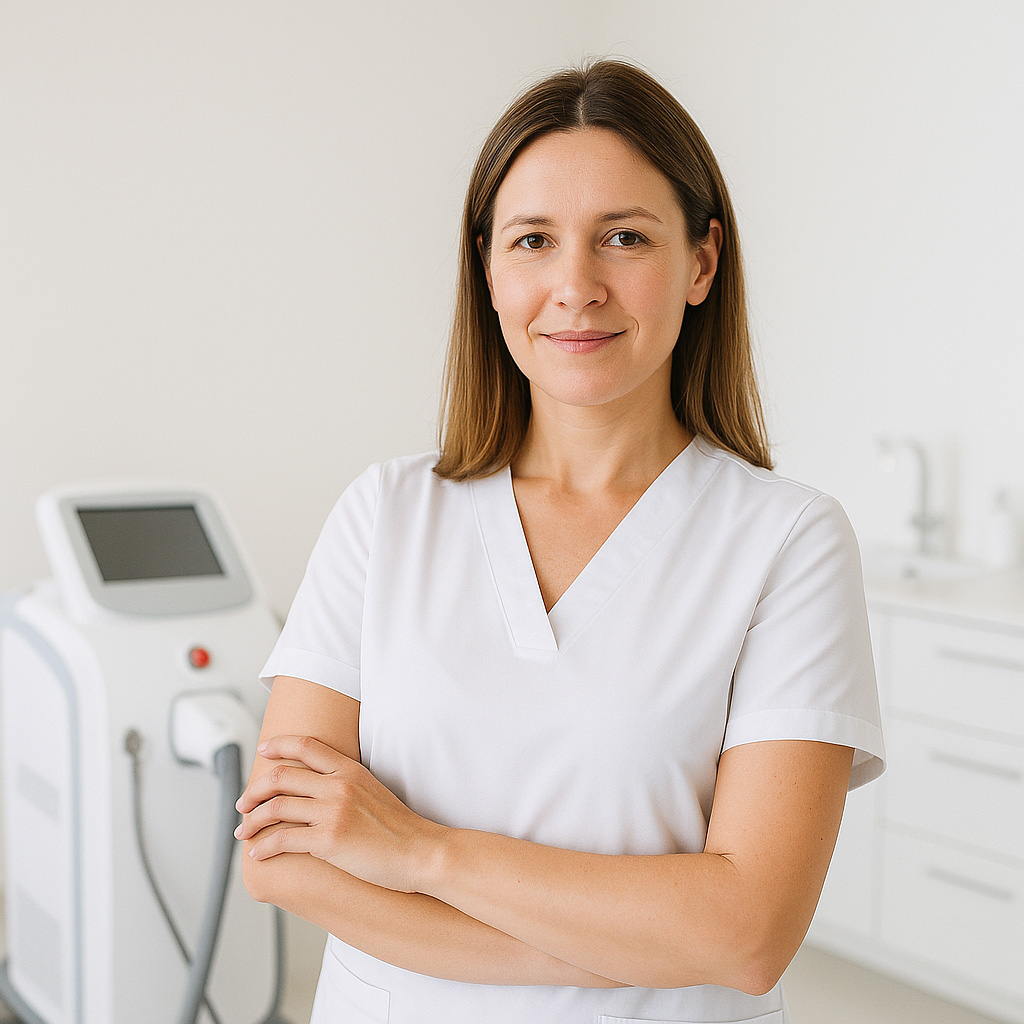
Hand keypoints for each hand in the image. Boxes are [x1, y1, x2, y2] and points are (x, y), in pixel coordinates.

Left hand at [234, 735, 448, 892]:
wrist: (421, 852)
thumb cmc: (400, 829)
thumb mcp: (374, 791)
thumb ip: (347, 784)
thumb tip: (320, 789)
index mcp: (350, 770)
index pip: (307, 745)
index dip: (280, 745)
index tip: (263, 752)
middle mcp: (338, 785)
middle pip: (281, 776)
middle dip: (254, 790)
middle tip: (243, 803)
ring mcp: (332, 811)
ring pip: (276, 807)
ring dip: (252, 820)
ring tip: (243, 830)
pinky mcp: (328, 840)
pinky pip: (282, 839)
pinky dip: (263, 846)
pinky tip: (258, 853)